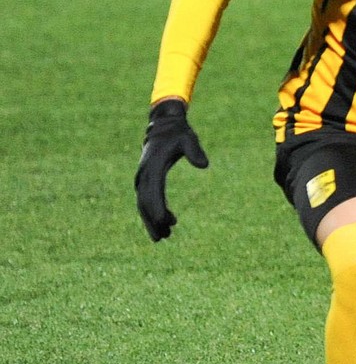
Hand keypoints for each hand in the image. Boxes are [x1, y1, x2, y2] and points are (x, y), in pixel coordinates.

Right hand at [136, 99, 208, 241]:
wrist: (163, 126)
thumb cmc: (178, 133)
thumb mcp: (189, 139)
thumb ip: (195, 151)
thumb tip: (204, 165)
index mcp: (152, 167)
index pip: (152, 193)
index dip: (157, 209)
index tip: (163, 223)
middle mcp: (144, 175)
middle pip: (144, 203)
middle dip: (152, 221)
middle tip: (163, 237)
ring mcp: (143, 177)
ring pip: (144, 204)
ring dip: (152, 220)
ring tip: (164, 236)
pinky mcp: (146, 179)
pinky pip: (148, 199)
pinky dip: (155, 212)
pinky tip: (169, 221)